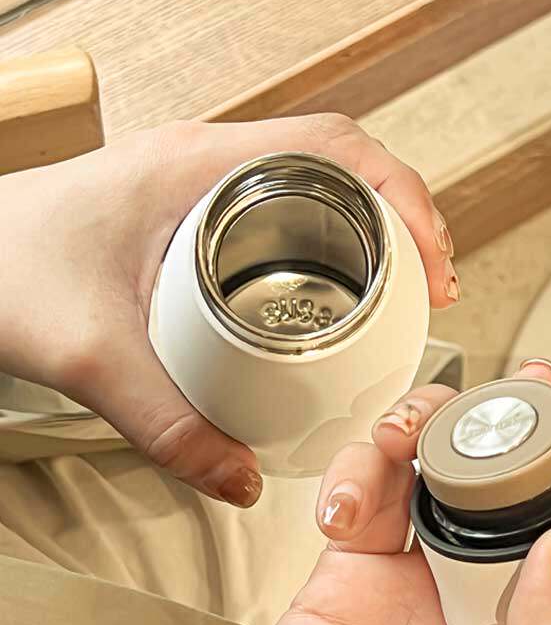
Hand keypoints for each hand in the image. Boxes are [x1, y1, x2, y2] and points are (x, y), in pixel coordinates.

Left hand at [0, 115, 457, 506]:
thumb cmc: (3, 267)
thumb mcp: (91, 356)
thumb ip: (167, 427)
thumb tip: (242, 478)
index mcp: (196, 165)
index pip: (335, 146)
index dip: (404, 194)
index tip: (433, 256)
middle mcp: (204, 157)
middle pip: (340, 161)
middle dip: (401, 215)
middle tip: (429, 285)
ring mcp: (195, 176)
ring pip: (311, 181)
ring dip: (365, 224)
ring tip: (397, 287)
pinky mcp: (184, 203)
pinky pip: (276, 203)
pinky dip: (321, 236)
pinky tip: (325, 287)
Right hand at [164, 362, 550, 624]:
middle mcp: (499, 610)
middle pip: (549, 489)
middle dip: (544, 424)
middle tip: (527, 388)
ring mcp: (427, 580)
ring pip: (457, 468)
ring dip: (432, 430)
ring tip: (399, 440)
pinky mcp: (361, 565)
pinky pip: (373, 483)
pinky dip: (358, 469)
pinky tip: (343, 505)